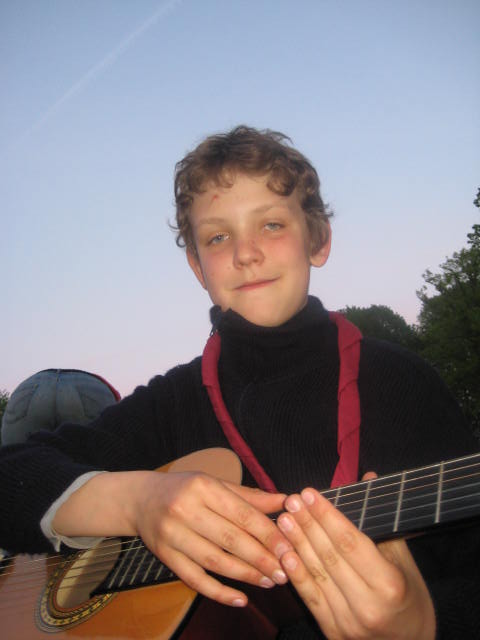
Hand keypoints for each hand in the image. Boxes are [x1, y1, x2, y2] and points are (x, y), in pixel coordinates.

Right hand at [131, 470, 289, 606]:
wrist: (140, 499)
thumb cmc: (185, 488)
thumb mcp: (215, 483)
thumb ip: (250, 496)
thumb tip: (285, 501)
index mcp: (203, 487)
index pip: (242, 513)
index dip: (267, 533)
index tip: (289, 548)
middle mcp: (185, 509)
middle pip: (230, 539)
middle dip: (261, 558)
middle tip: (284, 572)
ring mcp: (172, 535)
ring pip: (215, 561)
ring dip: (245, 575)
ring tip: (268, 582)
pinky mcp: (165, 556)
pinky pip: (194, 579)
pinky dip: (219, 592)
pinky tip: (240, 599)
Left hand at [276, 473, 435, 638]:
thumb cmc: (410, 599)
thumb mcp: (405, 561)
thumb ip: (381, 522)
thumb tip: (368, 477)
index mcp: (389, 583)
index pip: (350, 542)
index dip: (327, 516)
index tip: (310, 493)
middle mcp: (367, 605)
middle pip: (330, 556)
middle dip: (308, 525)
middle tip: (292, 500)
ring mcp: (348, 622)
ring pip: (317, 575)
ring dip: (297, 545)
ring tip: (284, 520)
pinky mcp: (334, 633)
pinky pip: (311, 599)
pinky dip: (297, 574)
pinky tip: (286, 553)